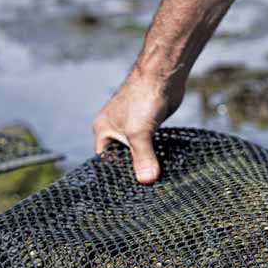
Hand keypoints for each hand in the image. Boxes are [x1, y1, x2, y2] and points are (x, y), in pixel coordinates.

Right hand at [91, 69, 185, 183]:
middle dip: (133, 171)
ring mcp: (133, 127)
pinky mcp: (149, 125)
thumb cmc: (143, 98)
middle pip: (122, 158)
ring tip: (155, 181)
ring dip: (146, 163)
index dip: (115, 175)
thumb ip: (143, 158)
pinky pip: (150, 145)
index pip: (104, 161)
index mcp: (103, 131)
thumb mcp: (139, 133)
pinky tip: (164, 166)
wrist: (163, 76)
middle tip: (145, 189)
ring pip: (138, 152)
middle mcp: (115, 130)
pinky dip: (156, 155)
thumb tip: (147, 181)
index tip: (130, 191)